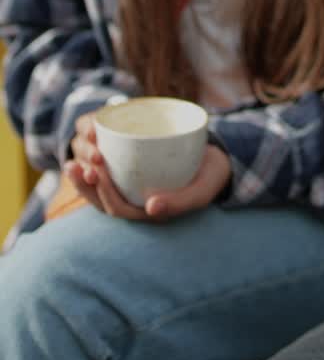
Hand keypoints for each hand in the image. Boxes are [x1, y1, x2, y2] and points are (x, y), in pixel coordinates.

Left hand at [67, 112, 231, 220]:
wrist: (218, 161)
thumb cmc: (209, 177)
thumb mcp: (201, 190)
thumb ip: (180, 202)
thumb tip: (151, 209)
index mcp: (149, 213)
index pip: (118, 209)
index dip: (103, 194)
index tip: (97, 171)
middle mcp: (137, 204)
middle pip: (102, 201)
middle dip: (86, 185)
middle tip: (74, 165)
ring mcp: (133, 189)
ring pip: (101, 188)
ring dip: (83, 178)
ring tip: (70, 161)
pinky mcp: (133, 172)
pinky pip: (109, 171)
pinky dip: (95, 162)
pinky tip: (85, 145)